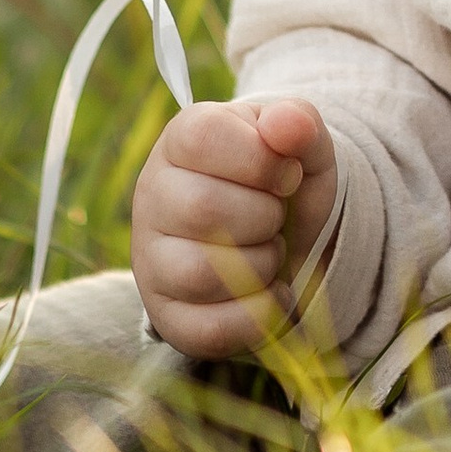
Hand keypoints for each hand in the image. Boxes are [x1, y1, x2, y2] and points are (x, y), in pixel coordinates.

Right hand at [131, 97, 337, 360]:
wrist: (280, 232)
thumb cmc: (281, 178)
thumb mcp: (299, 142)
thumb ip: (298, 123)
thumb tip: (284, 124)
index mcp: (181, 140)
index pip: (204, 139)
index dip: (261, 160)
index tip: (286, 173)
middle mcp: (152, 196)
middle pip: (205, 210)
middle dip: (266, 217)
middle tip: (276, 216)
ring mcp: (151, 259)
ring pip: (202, 273)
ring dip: (262, 264)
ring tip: (269, 251)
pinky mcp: (166, 315)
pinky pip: (209, 328)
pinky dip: (257, 314)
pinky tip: (268, 291)